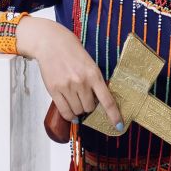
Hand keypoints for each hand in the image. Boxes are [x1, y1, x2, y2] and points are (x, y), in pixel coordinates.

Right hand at [17, 17, 122, 131]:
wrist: (51, 43)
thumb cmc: (72, 53)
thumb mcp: (90, 64)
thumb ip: (95, 81)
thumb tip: (98, 103)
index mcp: (94, 74)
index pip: (107, 100)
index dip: (114, 115)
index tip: (119, 126)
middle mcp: (81, 82)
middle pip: (89, 108)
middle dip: (89, 107)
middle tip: (85, 98)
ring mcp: (67, 87)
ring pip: (78, 111)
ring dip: (78, 110)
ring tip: (75, 100)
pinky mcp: (54, 90)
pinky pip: (65, 111)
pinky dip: (69, 115)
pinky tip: (71, 113)